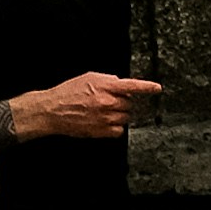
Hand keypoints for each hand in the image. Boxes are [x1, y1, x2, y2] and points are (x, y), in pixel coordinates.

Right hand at [18, 72, 157, 143]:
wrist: (53, 110)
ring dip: (119, 114)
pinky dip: (115, 127)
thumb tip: (120, 83)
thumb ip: (107, 80)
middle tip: (108, 100)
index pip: (132, 86)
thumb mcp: (88, 78)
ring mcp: (106, 119)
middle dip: (123, 101)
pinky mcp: (102, 132)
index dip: (147, 87)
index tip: (157, 88)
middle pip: (129, 103)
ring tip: (103, 111)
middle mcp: (108, 103)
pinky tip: (103, 121)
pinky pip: (119, 131)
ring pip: (125, 117)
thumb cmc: (68, 92)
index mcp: (105, 87)